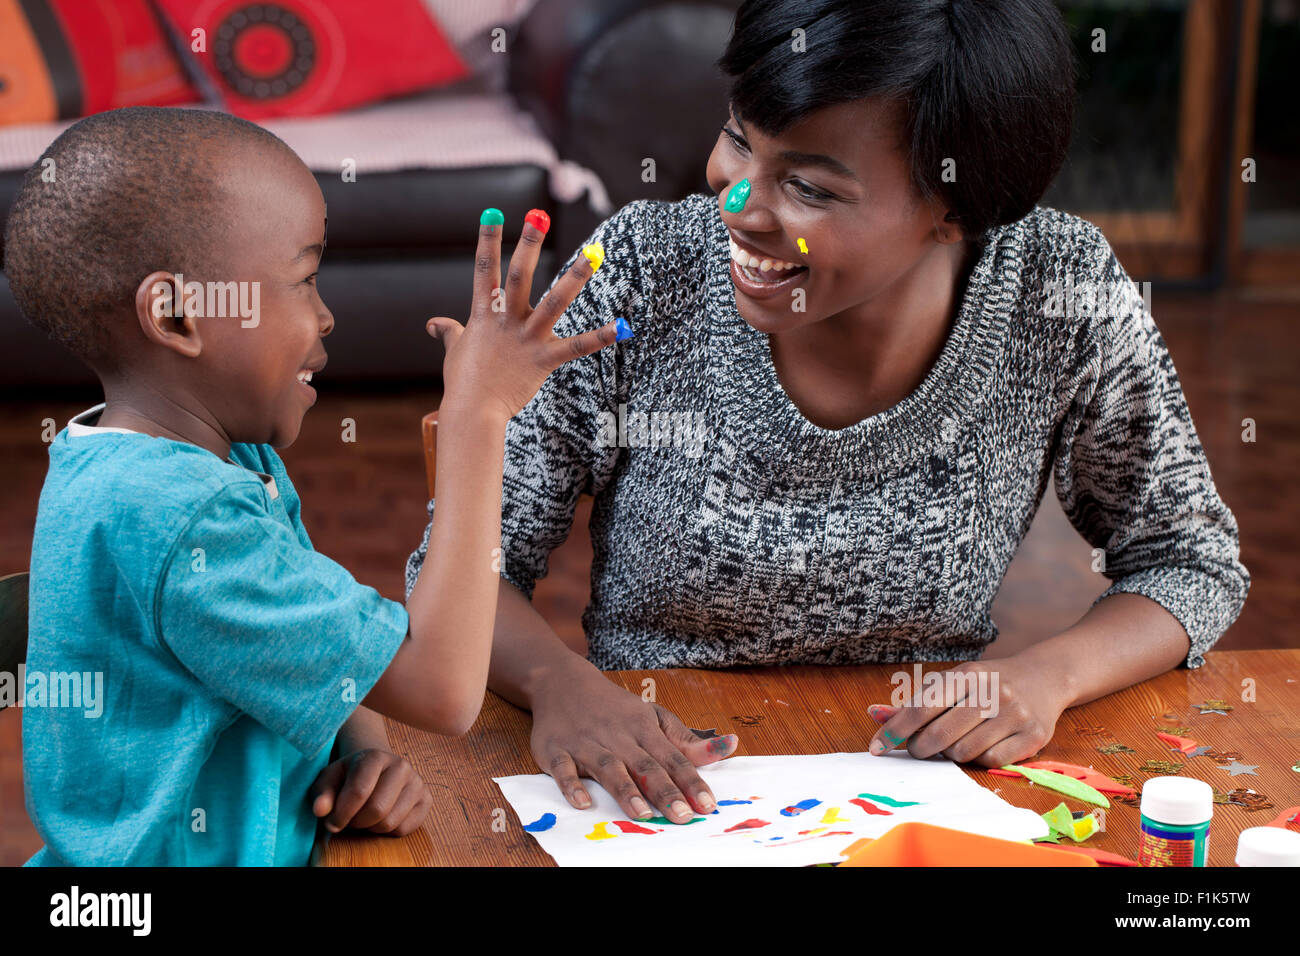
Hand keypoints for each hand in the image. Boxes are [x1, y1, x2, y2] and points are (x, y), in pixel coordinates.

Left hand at [309, 748, 432, 836]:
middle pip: (377, 809)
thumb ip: (322, 794)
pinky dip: (388, 831)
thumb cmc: (349, 776)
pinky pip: (404, 829)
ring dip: (371, 828)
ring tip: (364, 816)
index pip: (359, 792)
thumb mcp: (329, 779)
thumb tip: (320, 810)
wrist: (376, 768)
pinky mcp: (426, 799)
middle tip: (349, 819)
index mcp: (375, 756)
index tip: (331, 823)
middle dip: (357, 822)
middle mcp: (401, 766)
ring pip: (390, 822)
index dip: (341, 814)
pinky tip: (381, 817)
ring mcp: (417, 782)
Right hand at [428, 210, 617, 421]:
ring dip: (575, 277)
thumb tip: (433, 323)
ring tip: (593, 255)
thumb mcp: (455, 350)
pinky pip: (576, 347)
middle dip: (528, 244)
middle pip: (518, 275)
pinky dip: (600, 338)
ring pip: (554, 302)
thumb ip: (449, 331)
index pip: (485, 270)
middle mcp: (506, 321)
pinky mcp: (544, 360)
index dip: (487, 241)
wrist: (472, 411)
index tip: (493, 214)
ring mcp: (526, 339)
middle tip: (538, 217)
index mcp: (483, 314)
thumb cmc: (463, 381)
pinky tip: (622, 328)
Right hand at [531, 663, 740, 823]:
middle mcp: (618, 736)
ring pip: (609, 768)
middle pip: (645, 766)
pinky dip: (572, 785)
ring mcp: (586, 743)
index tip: (707, 805)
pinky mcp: (557, 750)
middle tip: (683, 816)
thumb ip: (686, 741)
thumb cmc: (615, 708)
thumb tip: (731, 745)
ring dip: (626, 790)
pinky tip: (583, 803)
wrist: (563, 683)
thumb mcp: (653, 717)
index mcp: (644, 728)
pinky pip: (563, 769)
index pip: (673, 757)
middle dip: (665, 791)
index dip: (690, 781)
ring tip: (643, 813)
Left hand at [866, 655, 1070, 766]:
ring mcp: (1015, 714)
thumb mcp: (953, 682)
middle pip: (940, 735)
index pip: (921, 707)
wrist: (1044, 677)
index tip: (877, 747)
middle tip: (919, 748)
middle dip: (920, 748)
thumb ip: (914, 701)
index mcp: (967, 674)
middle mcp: (992, 691)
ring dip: (951, 754)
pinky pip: (991, 761)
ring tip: (956, 742)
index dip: (896, 730)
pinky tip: (982, 745)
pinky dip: (979, 760)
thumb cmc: (988, 683)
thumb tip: (874, 714)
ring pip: (964, 752)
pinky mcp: (1033, 736)